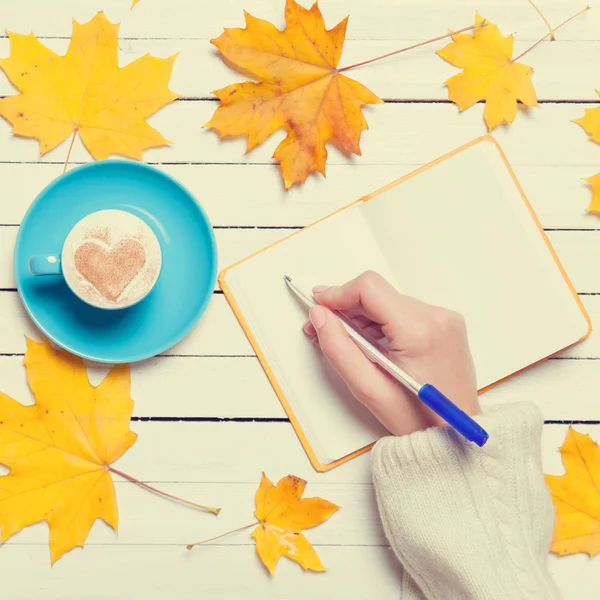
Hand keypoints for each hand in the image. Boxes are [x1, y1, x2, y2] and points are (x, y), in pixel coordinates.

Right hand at [303, 271, 479, 435]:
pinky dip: (383, 321)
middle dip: (347, 308)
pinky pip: (404, 311)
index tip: (319, 305)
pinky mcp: (445, 324)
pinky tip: (372, 343)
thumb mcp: (368, 388)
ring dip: (364, 316)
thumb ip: (338, 348)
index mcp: (418, 331)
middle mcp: (436, 317)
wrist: (454, 433)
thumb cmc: (417, 418)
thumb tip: (319, 316)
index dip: (338, 294)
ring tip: (349, 343)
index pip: (369, 288)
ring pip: (389, 301)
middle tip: (324, 328)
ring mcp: (445, 319)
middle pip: (378, 293)